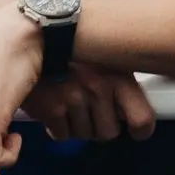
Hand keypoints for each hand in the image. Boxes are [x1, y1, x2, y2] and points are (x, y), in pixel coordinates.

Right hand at [22, 62, 156, 144]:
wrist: (32, 39)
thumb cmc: (70, 50)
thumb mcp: (105, 58)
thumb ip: (121, 85)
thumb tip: (134, 115)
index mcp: (118, 73)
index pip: (141, 118)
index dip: (139, 129)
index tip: (134, 129)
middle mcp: (98, 85)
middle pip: (109, 132)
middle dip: (98, 125)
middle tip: (88, 105)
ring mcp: (74, 96)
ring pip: (84, 134)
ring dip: (76, 124)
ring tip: (68, 99)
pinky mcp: (51, 107)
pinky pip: (62, 134)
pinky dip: (56, 125)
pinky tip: (54, 104)